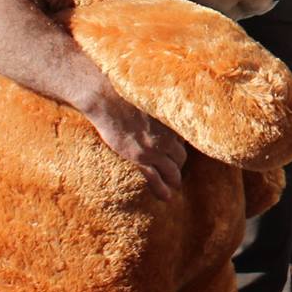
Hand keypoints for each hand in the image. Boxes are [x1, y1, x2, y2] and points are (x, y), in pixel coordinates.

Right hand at [82, 76, 186, 199]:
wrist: (107, 99)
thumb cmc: (125, 94)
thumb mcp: (150, 99)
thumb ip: (160, 108)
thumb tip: (163, 107)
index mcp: (170, 121)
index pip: (184, 139)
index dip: (180, 146)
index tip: (177, 151)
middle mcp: (166, 136)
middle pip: (181, 156)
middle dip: (179, 164)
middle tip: (176, 170)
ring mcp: (153, 149)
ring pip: (173, 170)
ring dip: (175, 178)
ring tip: (174, 184)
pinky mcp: (139, 158)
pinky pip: (155, 179)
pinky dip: (162, 190)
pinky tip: (166, 197)